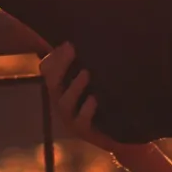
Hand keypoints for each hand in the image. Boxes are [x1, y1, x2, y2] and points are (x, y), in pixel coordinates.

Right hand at [40, 42, 147, 158]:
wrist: (124, 135)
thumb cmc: (109, 102)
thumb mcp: (98, 78)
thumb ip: (90, 61)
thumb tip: (86, 36)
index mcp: (62, 86)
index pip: (47, 68)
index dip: (54, 55)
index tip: (69, 42)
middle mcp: (62, 101)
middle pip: (52, 82)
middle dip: (61, 65)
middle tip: (72, 49)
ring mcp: (71, 119)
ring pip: (64, 102)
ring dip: (75, 86)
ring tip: (87, 73)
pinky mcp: (84, 132)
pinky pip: (82, 121)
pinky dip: (87, 109)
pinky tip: (95, 99)